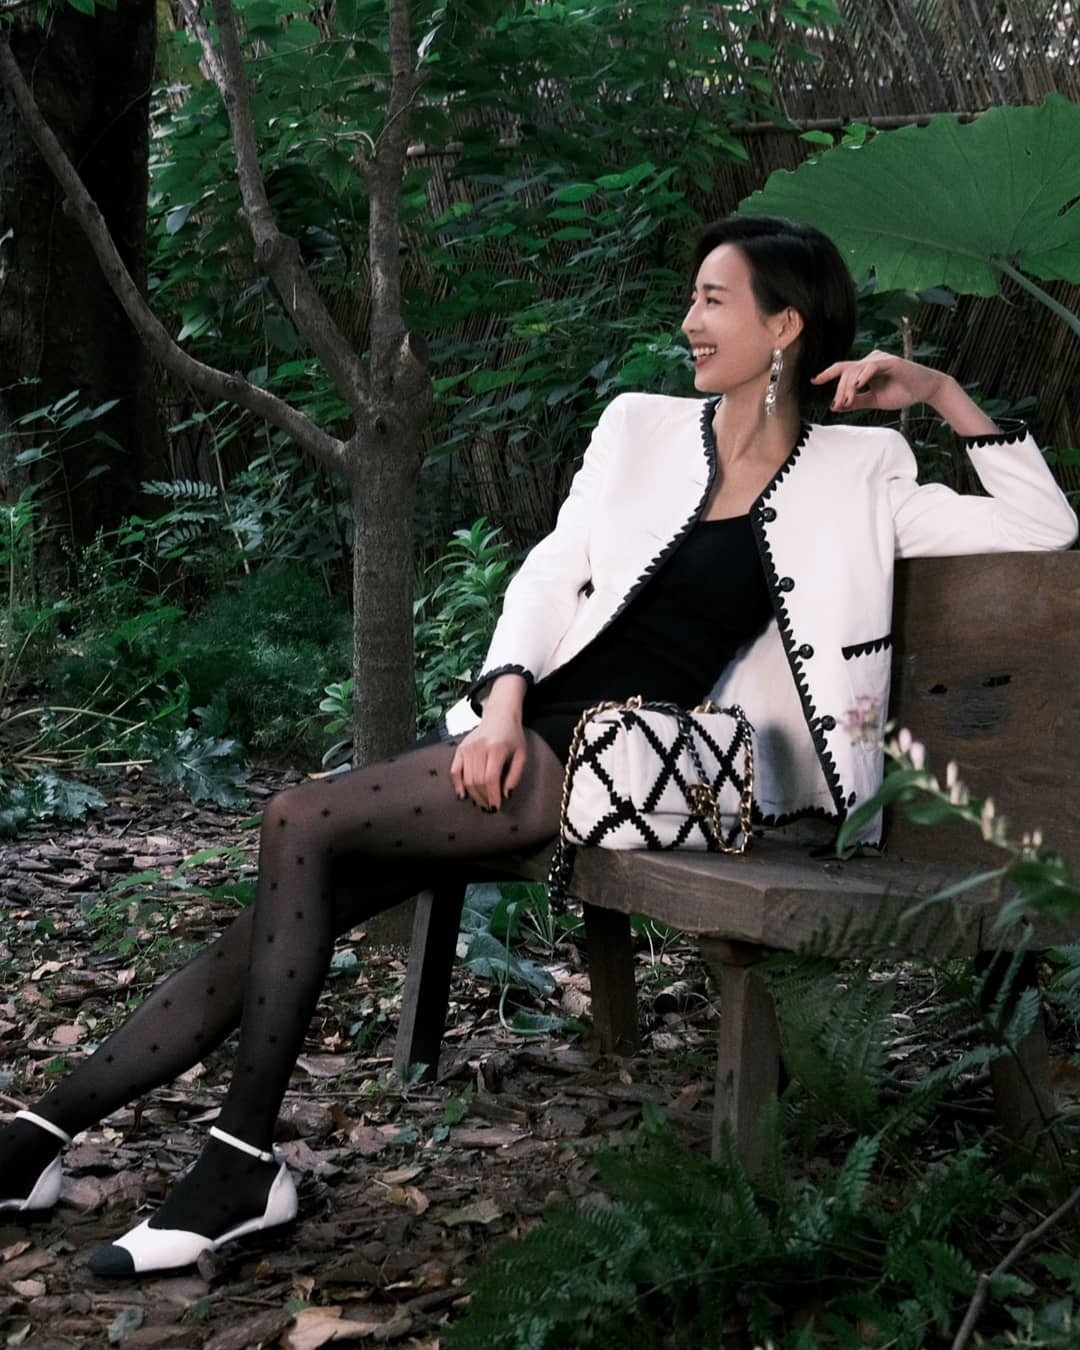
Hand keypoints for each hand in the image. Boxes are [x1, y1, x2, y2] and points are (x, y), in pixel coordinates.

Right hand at [450, 710, 527, 811]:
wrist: (499, 715)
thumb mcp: (521, 755)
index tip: (496, 807)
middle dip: (483, 798)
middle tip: (489, 807)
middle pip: (477, 781)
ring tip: (481, 803)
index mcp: (496, 749)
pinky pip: (455, 771)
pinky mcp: (460, 749)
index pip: (490, 778)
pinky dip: (457, 784)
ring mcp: (467, 748)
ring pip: (467, 779)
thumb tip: (505, 794)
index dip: (492, 795)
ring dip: (473, 795)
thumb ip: (515, 775)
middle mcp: (479, 748)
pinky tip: (463, 795)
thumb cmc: (512, 736)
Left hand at [813, 351, 949, 413]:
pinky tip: (858, 386)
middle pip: (846, 372)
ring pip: (856, 370)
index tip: (814, 381)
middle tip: (839, 406)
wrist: (924, 390)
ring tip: (847, 401)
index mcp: (865, 369)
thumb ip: (856, 402)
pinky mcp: (891, 362)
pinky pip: (872, 366)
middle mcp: (870, 361)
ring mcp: (880, 359)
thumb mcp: (874, 400)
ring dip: (849, 388)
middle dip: (839, 390)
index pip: (842, 369)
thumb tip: (836, 406)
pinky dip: (863, 376)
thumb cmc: (901, 393)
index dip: (827, 374)